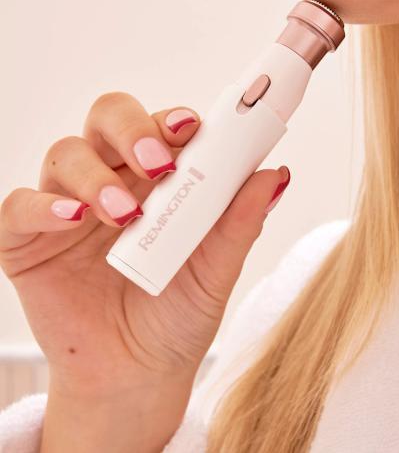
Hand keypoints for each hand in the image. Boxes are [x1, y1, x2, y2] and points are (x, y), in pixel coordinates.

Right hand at [0, 92, 289, 451]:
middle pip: (109, 120)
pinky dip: (44, 207)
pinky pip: (21, 206)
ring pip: (67, 155)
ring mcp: (70, 209)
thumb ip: (241, 221)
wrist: (136, 374)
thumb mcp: (216, 270)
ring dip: (96, 176)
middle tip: (160, 164)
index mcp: (159, 183)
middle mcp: (114, 183)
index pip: (162, 128)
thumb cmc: (177, 317)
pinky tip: (73, 220)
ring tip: (126, 216)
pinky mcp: (29, 240)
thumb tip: (276, 175)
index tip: (195, 128)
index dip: (175, 120)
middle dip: (133, 130)